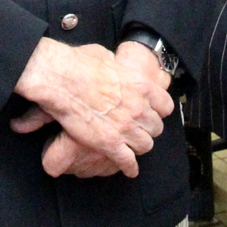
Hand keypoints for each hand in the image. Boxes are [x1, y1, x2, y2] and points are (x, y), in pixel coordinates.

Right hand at [12, 38, 170, 176]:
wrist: (60, 79)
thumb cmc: (78, 64)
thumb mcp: (105, 56)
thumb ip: (114, 64)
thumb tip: (109, 62)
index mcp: (141, 86)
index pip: (165, 105)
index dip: (158, 111)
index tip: (152, 113)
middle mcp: (138, 108)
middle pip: (156, 127)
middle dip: (148, 130)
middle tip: (138, 130)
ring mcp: (126, 127)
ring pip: (145, 145)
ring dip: (138, 146)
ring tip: (132, 147)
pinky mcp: (110, 142)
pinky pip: (127, 161)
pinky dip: (129, 167)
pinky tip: (129, 170)